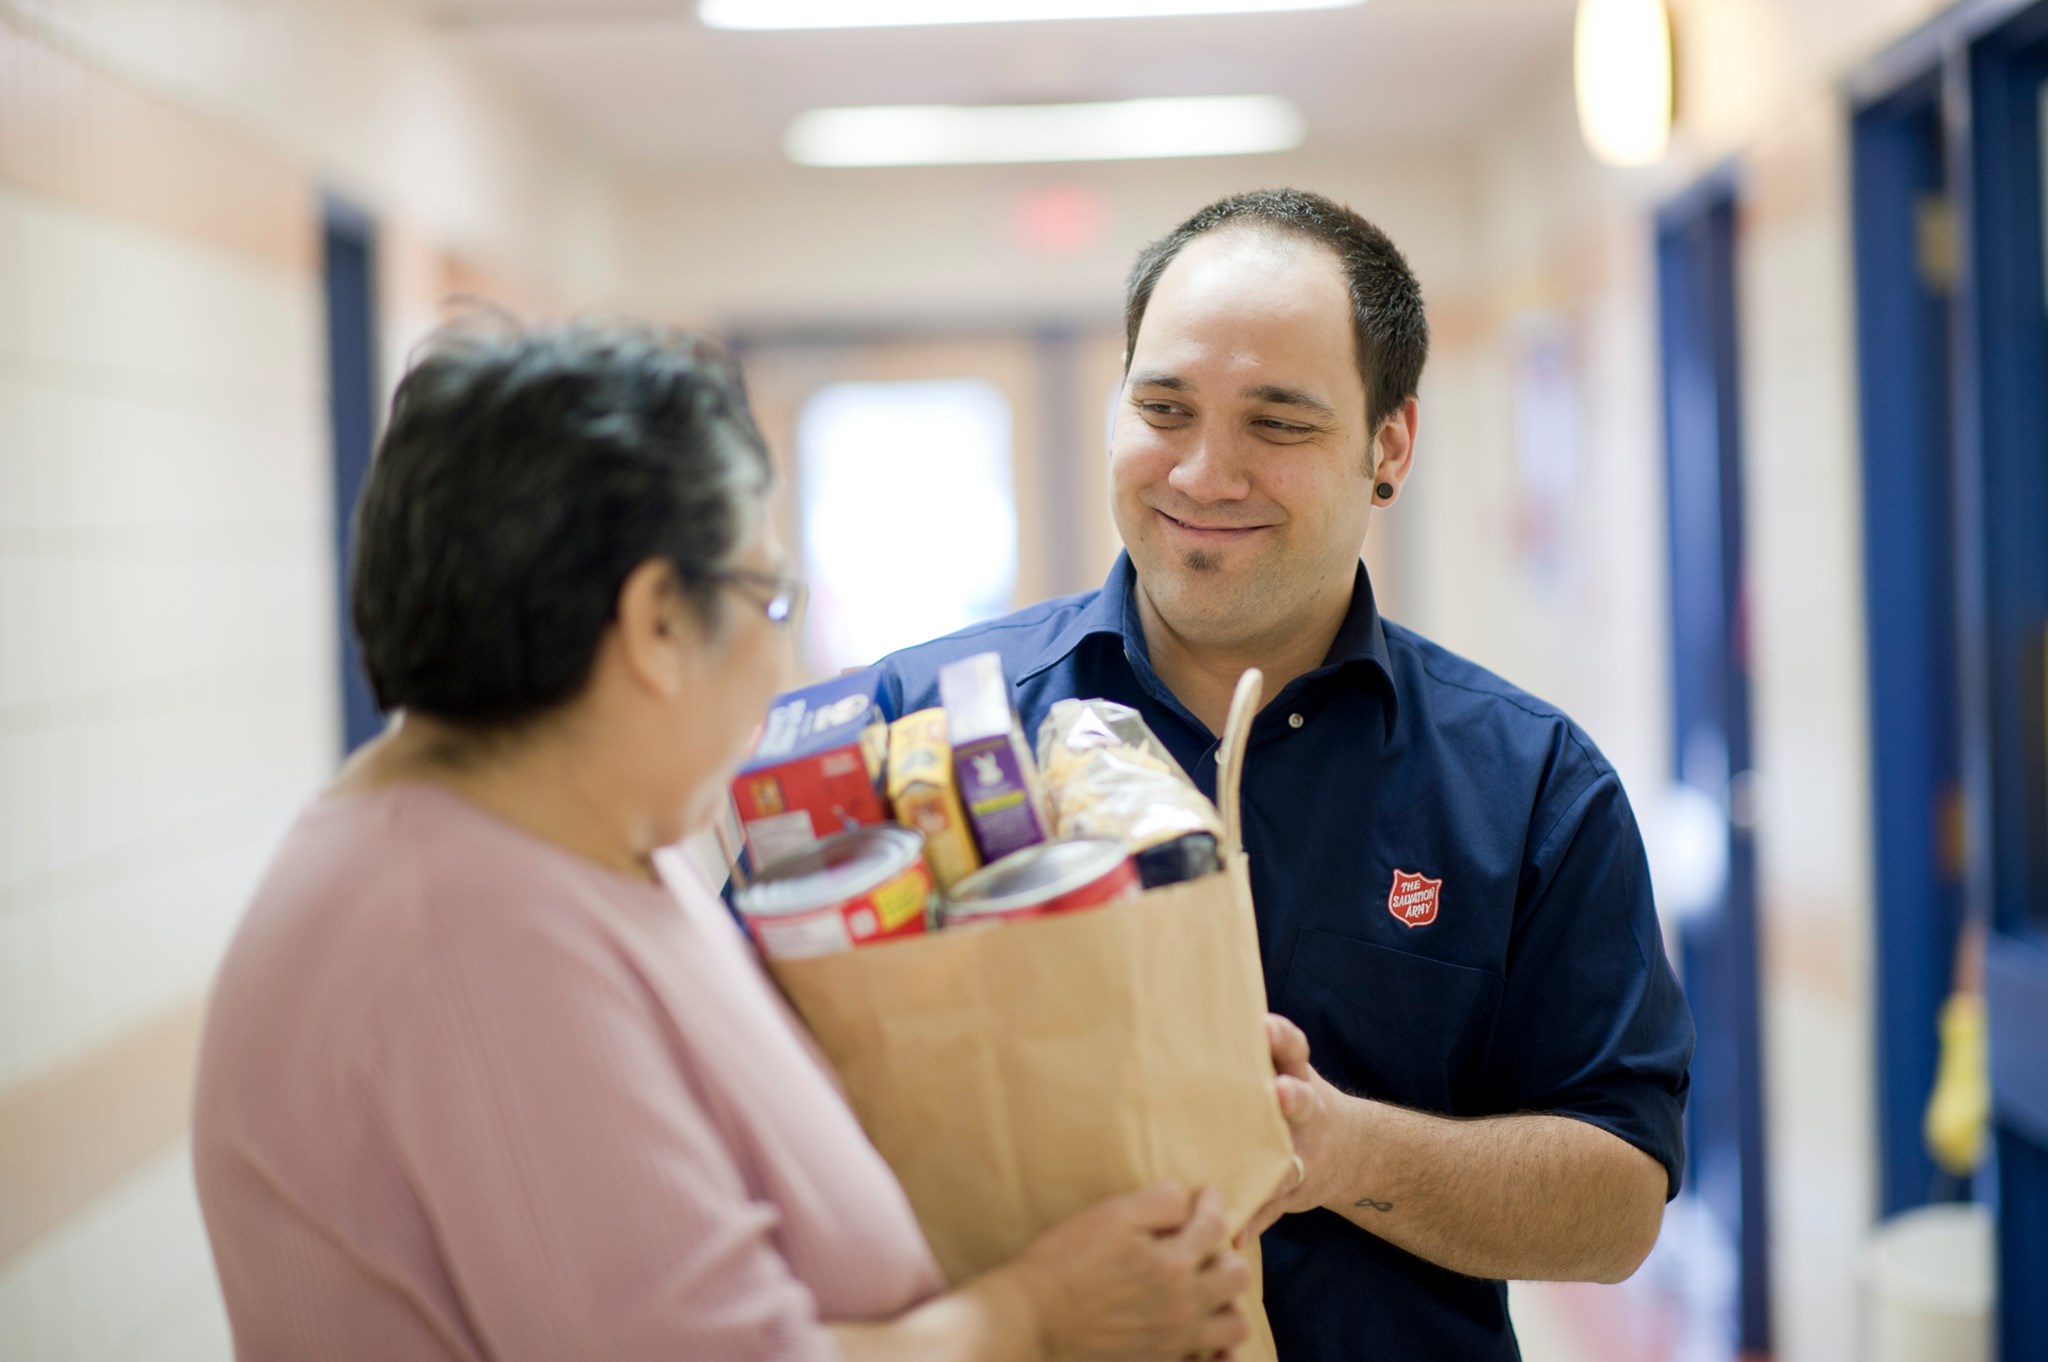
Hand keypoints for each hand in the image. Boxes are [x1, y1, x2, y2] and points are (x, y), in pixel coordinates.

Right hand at [1011, 1183, 1250, 1361]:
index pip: (1215, 1226)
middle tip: (1205, 1248)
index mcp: (1173, 1264)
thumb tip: (1187, 1198)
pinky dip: (1216, 1351)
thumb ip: (1157, 1202)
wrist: (1032, 1320)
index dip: (1213, 1204)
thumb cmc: (1065, 1262)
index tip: (1204, 1199)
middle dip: (1227, 1253)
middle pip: (1237, 1277)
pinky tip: (1201, 1336)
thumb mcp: (1108, 1215)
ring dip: (1229, 1303)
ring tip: (1206, 1291)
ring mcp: (1174, 1342)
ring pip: (1236, 1326)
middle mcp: (1183, 1305)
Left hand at [1240, 1014, 1351, 1243]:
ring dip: (1281, 1170)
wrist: (1349, 1151)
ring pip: (1294, 1163)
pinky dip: (1256, 1222)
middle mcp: (1306, 1115)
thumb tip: (1179, 1012)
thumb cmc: (1290, 1098)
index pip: (1294, 1050)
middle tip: (1281, 1093)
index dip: (1282, 1038)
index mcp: (1296, 1077)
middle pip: (1305, 1103)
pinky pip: (1274, 1208)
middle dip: (1294, 1100)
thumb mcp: (1283, 1068)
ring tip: (1275, 1173)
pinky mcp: (1293, 1192)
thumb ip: (1249, 1052)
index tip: (1264, 1026)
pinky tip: (1236, 1237)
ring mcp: (1305, 1155)